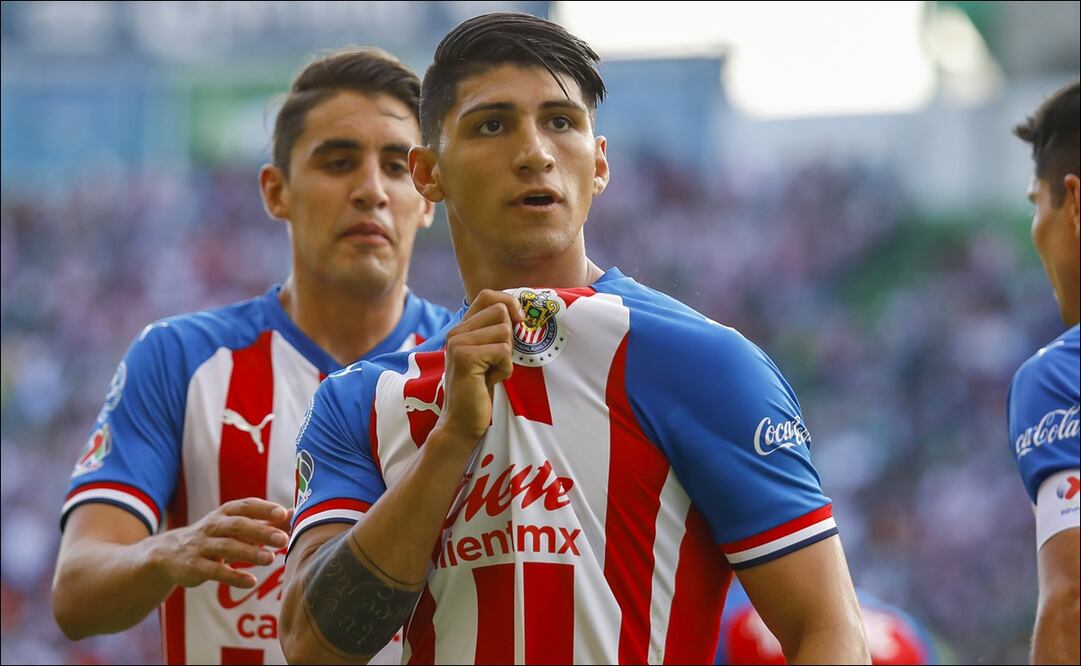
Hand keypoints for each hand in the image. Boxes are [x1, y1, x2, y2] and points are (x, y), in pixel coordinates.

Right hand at [151, 498, 291, 588]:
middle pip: (238, 526)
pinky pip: (215, 571)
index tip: (283, 514)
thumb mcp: (236, 525)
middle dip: (261, 532)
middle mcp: (213, 526)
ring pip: (227, 547)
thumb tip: (295, 513)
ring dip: (250, 553)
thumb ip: (265, 522)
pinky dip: (233, 576)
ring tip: (271, 560)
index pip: (246, 506)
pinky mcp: (194, 566)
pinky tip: (250, 582)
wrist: (169, 554)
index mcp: (225, 513)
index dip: (264, 509)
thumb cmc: (214, 536)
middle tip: (283, 540)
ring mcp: (202, 546)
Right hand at [437, 289, 524, 442]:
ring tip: (491, 372)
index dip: (509, 302)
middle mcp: (456, 332)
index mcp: (461, 328)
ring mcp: (458, 343)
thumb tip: (520, 310)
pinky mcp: (465, 357)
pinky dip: (505, 369)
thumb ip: (494, 332)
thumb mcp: (488, 356)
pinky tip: (490, 380)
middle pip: (501, 311)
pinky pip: (503, 351)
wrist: (462, 422)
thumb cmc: (479, 390)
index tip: (520, 320)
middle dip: (509, 337)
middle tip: (497, 360)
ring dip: (507, 356)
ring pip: (504, 331)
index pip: (488, 295)